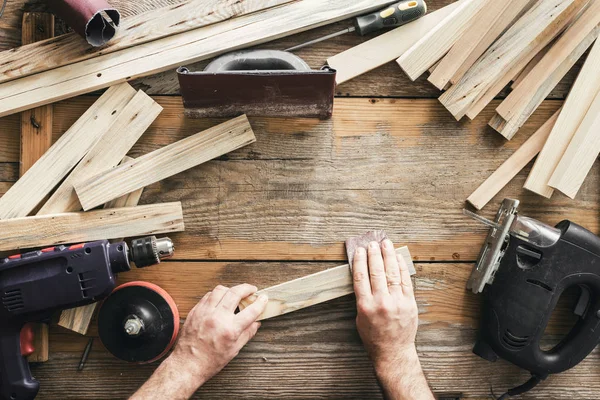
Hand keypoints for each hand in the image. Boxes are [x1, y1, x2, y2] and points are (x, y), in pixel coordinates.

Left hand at [168, 284, 267, 384]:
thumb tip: (256, 323)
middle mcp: (217, 318)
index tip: (263, 298)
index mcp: (230, 330)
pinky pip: (208, 296)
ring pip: (220, 290)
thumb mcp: (234, 350)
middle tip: (252, 290)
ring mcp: (205, 313)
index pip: (250, 311)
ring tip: (235, 294)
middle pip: (235, 293)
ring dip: (231, 289)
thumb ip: (247, 333)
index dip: (260, 302)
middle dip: (246, 288)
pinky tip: (221, 300)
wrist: (187, 364)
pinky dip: (217, 295)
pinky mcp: (195, 311)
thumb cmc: (210, 361)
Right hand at [353, 240, 417, 368]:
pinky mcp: (409, 303)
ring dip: (388, 256)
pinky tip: (398, 258)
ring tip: (386, 244)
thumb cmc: (373, 336)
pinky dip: (401, 268)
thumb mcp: (360, 317)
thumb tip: (363, 276)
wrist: (393, 351)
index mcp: (365, 306)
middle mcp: (381, 302)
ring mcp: (397, 302)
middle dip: (374, 254)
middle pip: (376, 271)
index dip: (359, 261)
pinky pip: (405, 281)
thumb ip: (362, 297)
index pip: (361, 277)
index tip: (359, 250)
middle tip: (372, 243)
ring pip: (392, 273)